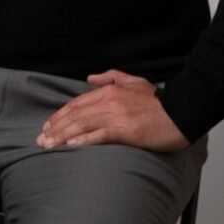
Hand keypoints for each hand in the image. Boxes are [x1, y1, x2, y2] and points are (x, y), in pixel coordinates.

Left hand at [36, 70, 189, 152]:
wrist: (182, 111)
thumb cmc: (160, 102)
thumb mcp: (134, 81)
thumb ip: (111, 77)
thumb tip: (89, 78)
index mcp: (111, 91)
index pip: (78, 103)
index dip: (60, 115)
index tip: (48, 126)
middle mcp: (110, 101)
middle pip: (75, 114)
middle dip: (56, 127)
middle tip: (41, 139)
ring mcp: (117, 116)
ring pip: (82, 125)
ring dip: (63, 136)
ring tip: (49, 145)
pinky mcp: (126, 130)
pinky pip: (99, 135)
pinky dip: (83, 140)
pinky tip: (71, 146)